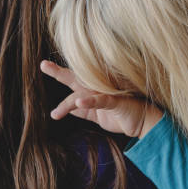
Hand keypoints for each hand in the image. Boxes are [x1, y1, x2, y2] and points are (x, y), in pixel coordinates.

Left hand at [39, 60, 162, 137]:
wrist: (144, 123)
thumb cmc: (122, 116)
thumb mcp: (98, 115)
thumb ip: (85, 110)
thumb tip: (70, 108)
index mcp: (94, 89)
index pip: (74, 80)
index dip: (59, 73)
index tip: (44, 65)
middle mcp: (99, 87)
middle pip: (76, 79)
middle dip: (59, 73)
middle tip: (43, 65)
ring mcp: (109, 93)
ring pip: (84, 94)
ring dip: (68, 103)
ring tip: (56, 114)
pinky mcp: (117, 101)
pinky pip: (102, 101)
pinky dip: (90, 101)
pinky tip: (79, 102)